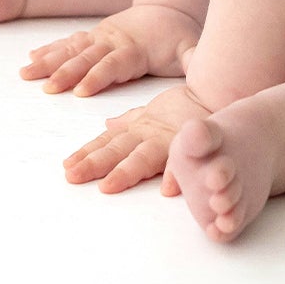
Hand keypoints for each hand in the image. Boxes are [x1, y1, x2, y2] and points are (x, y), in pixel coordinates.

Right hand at [19, 4, 200, 96]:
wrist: (167, 9)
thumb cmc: (177, 37)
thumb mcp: (189, 47)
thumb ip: (194, 58)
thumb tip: (203, 66)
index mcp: (134, 49)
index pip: (113, 64)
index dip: (97, 77)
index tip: (80, 90)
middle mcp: (113, 41)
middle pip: (87, 58)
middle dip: (67, 72)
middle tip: (48, 88)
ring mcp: (100, 36)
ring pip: (71, 49)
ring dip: (50, 61)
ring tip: (27, 73)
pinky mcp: (93, 36)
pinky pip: (68, 43)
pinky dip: (49, 50)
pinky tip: (30, 58)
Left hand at [62, 82, 213, 192]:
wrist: (217, 93)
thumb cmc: (185, 107)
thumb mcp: (152, 112)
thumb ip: (130, 120)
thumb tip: (107, 126)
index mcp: (139, 128)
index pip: (107, 141)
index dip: (87, 152)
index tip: (67, 166)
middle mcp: (149, 134)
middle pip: (116, 149)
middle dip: (93, 163)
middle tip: (72, 176)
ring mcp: (169, 140)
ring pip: (143, 156)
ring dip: (125, 172)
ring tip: (108, 186)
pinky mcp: (190, 145)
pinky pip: (185, 162)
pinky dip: (176, 173)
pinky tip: (169, 190)